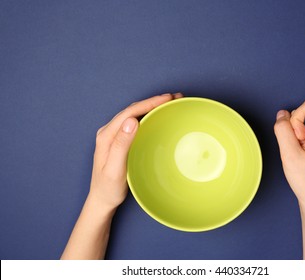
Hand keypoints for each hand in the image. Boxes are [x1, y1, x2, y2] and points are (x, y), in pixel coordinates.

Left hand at [89, 93, 182, 210]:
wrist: (102, 200)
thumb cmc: (108, 189)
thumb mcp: (115, 170)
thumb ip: (121, 146)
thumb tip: (132, 121)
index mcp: (106, 136)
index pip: (129, 113)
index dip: (149, 103)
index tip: (167, 99)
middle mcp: (109, 132)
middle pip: (132, 110)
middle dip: (153, 101)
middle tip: (174, 98)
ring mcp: (114, 136)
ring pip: (134, 115)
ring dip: (151, 107)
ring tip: (170, 103)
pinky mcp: (120, 141)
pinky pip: (135, 123)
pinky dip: (148, 116)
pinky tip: (158, 117)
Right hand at [274, 100, 304, 206]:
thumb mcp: (289, 153)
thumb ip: (282, 130)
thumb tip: (281, 114)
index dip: (297, 119)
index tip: (299, 138)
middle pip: (304, 113)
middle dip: (294, 128)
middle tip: (297, 148)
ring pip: (301, 122)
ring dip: (293, 135)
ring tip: (298, 152)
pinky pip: (302, 131)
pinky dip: (295, 140)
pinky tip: (298, 152)